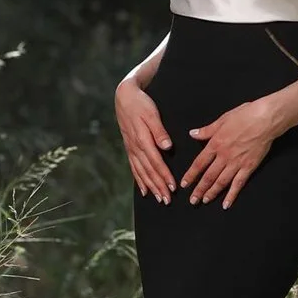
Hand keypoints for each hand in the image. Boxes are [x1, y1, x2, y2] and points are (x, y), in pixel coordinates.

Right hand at [115, 78, 174, 203]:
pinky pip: (134, 168)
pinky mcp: (130, 148)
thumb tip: (167, 146)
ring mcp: (131, 149)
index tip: (173, 187)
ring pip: (141, 172)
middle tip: (168, 200)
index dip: (164, 176)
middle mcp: (135, 147)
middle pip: (149, 171)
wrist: (124, 97)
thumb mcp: (152, 114)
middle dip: (158, 186)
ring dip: (151, 187)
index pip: (156, 162)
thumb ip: (159, 131)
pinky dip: (139, 180)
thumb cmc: (141, 103)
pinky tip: (144, 191)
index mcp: (142, 140)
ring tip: (159, 199)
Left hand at [179, 100, 276, 208]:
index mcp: (216, 144)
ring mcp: (237, 163)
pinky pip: (238, 184)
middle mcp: (224, 156)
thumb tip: (193, 134)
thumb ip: (207, 130)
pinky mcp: (249, 167)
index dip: (191, 175)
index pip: (199, 163)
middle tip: (192, 200)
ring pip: (221, 182)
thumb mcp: (222, 119)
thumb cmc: (245, 115)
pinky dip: (231, 195)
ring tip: (205, 201)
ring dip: (212, 193)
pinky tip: (226, 204)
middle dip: (199, 189)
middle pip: (208, 176)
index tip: (185, 184)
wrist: (265, 119)